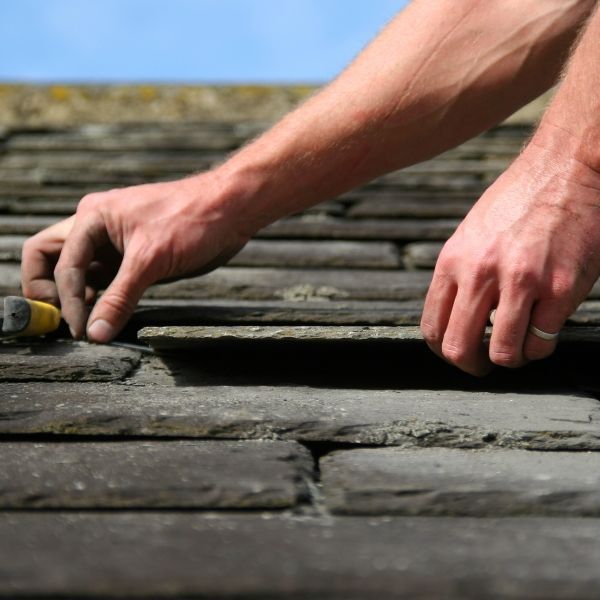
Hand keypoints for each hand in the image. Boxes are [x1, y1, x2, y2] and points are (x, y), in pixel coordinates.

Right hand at [21, 173, 248, 341]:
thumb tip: (96, 333)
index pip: (64, 265)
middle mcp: (97, 228)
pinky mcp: (134, 256)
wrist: (230, 210)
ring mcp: (114, 242)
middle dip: (51, 290)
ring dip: (78, 297)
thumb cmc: (192, 221)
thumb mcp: (151, 261)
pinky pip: (106, 279)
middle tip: (66, 321)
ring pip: (80, 272)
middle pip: (52, 258)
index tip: (81, 329)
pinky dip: (102, 297)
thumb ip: (121, 298)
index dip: (69, 300)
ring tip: (88, 325)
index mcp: (92, 217)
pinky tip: (109, 315)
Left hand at [421, 134, 599, 374]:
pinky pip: (542, 342)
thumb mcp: (471, 235)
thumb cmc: (518, 201)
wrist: (566, 167)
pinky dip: (540, 345)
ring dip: (511, 358)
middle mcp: (481, 273)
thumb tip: (454, 318)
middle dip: (471, 366)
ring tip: (519, 346)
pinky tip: (543, 328)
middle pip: (459, 348)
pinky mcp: (561, 287)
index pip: (432, 327)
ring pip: (504, 354)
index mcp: (453, 261)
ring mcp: (522, 281)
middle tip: (483, 365)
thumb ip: (459, 275)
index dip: (442, 350)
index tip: (458, 352)